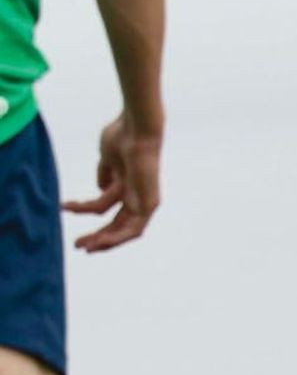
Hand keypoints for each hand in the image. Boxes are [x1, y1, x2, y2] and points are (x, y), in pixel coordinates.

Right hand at [62, 112, 161, 251]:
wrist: (135, 128)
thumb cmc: (122, 135)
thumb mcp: (107, 158)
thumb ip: (105, 173)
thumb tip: (99, 189)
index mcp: (126, 185)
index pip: (111, 210)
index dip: (92, 216)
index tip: (69, 214)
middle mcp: (137, 196)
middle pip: (117, 224)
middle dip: (97, 236)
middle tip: (77, 245)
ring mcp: (145, 201)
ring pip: (123, 230)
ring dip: (103, 240)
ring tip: (83, 246)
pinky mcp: (150, 204)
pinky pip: (133, 228)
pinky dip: (117, 237)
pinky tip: (100, 242)